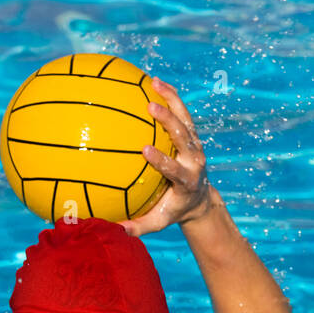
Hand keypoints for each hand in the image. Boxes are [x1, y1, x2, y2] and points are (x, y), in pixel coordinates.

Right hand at [119, 77, 215, 236]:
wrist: (199, 198)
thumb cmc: (173, 210)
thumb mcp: (159, 222)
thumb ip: (139, 226)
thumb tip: (115, 230)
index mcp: (187, 181)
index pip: (174, 168)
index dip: (162, 159)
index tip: (145, 149)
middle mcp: (195, 160)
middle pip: (183, 136)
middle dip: (169, 121)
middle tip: (150, 107)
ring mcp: (196, 145)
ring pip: (186, 118)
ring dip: (171, 100)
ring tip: (154, 83)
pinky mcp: (193, 135)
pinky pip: (183, 112)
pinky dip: (171, 96)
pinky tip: (154, 82)